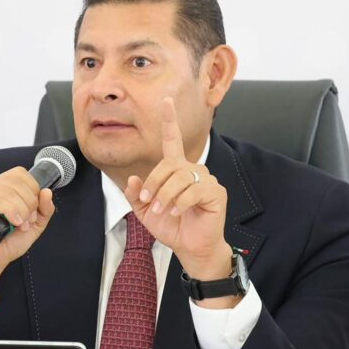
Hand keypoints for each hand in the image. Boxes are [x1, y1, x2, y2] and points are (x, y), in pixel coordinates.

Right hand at [0, 167, 55, 313]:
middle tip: (25, 222)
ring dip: (21, 211)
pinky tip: (11, 223)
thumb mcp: (34, 224)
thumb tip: (46, 191)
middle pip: (17, 181)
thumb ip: (44, 208)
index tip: (31, 214)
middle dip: (29, 204)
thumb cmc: (5, 244)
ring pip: (9, 190)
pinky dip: (10, 212)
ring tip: (18, 225)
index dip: (32, 193)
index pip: (20, 174)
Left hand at [124, 97, 231, 281]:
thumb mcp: (145, 212)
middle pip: (170, 164)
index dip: (170, 120)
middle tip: (146, 201)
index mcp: (176, 170)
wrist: (190, 248)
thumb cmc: (172, 227)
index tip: (166, 101)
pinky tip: (177, 212)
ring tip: (160, 210)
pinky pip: (194, 190)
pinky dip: (180, 202)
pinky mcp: (215, 193)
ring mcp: (206, 180)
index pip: (173, 140)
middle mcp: (192, 170)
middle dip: (154, 182)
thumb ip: (135, 195)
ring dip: (165, 194)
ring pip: (180, 177)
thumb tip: (133, 179)